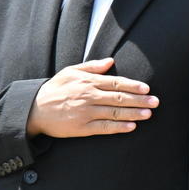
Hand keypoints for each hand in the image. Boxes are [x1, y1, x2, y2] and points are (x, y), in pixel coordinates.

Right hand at [25, 58, 158, 138]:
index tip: (146, 88)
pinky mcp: (81, 127)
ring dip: (133, 114)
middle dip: (139, 100)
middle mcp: (88, 96)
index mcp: (87, 82)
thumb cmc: (54, 89)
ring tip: (148, 114)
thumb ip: (92, 67)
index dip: (133, 86)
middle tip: (155, 102)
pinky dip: (118, 127)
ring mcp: (85, 112)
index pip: (115, 83)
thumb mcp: (70, 72)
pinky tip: (131, 126)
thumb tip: (110, 61)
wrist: (33, 109)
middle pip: (119, 98)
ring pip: (114, 113)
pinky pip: (104, 127)